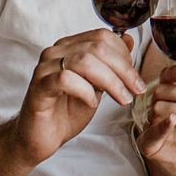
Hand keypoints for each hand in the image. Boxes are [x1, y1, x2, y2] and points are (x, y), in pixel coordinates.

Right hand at [12, 30, 145, 164]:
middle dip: (123, 69)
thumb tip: (128, 39)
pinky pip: (65, 79)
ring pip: (85, 61)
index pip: (103, 36)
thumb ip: (110, 64)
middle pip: (97, 47)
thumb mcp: (97, 86)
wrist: (40, 138)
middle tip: (136, 89)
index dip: (124, 55)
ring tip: (122, 99)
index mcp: (70, 46)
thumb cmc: (67, 112)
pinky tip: (92, 103)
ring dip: (110, 81)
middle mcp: (55, 52)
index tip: (135, 78)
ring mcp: (45, 68)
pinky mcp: (38, 87)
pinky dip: (85, 90)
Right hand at [137, 62, 175, 175]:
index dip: (173, 73)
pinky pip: (150, 132)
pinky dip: (162, 125)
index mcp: (173, 100)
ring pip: (157, 108)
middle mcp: (159, 111)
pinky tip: (173, 121)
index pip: (165, 79)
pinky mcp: (149, 145)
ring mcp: (153, 127)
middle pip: (160, 91)